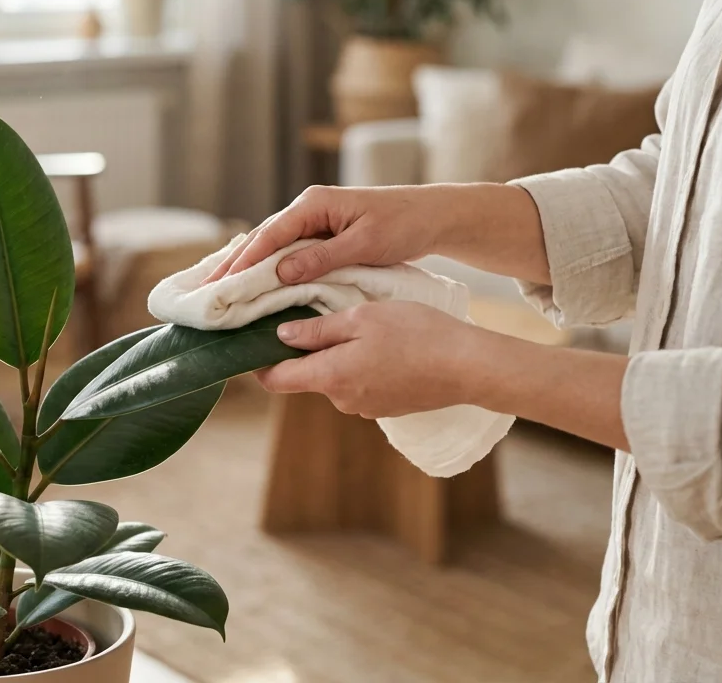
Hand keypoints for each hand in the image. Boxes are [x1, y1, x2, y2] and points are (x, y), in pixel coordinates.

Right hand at [203, 185, 452, 284]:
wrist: (430, 216)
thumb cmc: (402, 225)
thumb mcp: (364, 243)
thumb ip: (322, 257)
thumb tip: (281, 272)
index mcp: (314, 204)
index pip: (270, 235)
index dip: (244, 261)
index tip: (223, 284)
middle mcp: (307, 209)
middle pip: (261, 239)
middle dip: (232, 266)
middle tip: (205, 293)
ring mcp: (312, 222)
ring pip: (270, 247)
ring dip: (244, 270)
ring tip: (218, 294)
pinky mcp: (320, 235)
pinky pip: (285, 253)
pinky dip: (266, 269)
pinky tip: (250, 286)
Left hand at [254, 302, 484, 418]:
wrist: (468, 366)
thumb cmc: (415, 334)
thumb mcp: (362, 318)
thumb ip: (318, 329)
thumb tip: (281, 336)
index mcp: (329, 376)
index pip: (275, 379)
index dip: (258, 361)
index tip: (253, 339)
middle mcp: (342, 399)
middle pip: (307, 375)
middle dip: (308, 349)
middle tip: (318, 313)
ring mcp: (366, 407)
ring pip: (336, 377)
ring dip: (339, 354)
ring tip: (361, 325)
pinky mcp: (387, 406)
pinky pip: (361, 383)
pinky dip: (363, 364)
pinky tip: (385, 345)